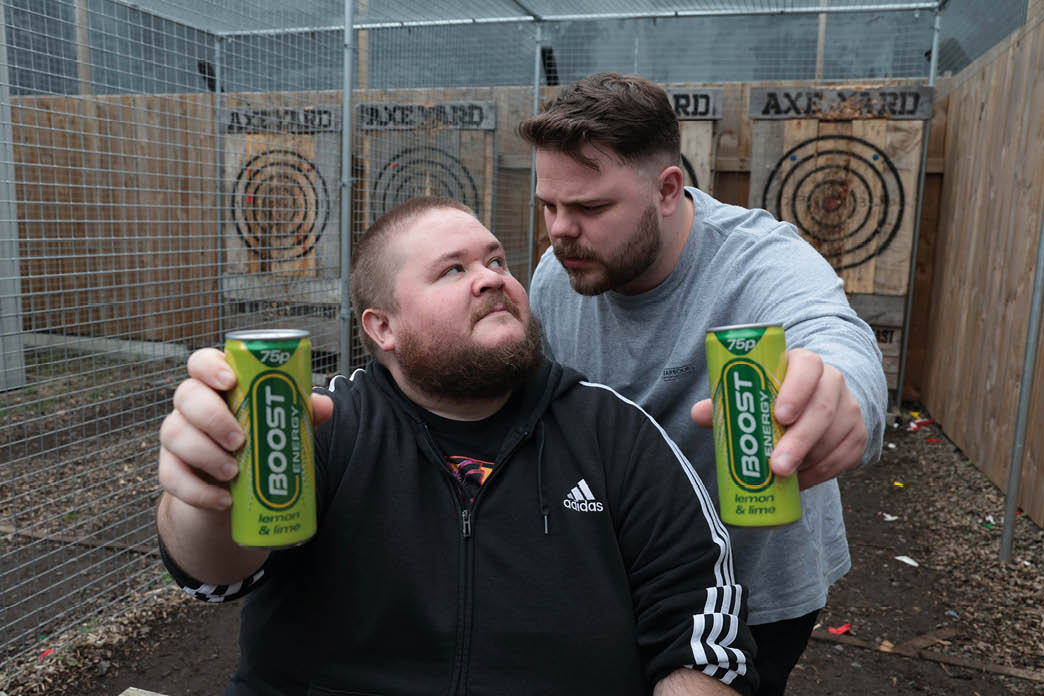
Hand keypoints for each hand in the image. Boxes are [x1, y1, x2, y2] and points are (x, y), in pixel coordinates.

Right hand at [158, 348, 333, 510]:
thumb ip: (300, 413)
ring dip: (205, 454)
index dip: (210, 367)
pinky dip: (197, 491)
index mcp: (217, 386)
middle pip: (186, 395)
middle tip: (240, 440)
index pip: (201, 362)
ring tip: (234, 472)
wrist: (234, 495)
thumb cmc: (257, 445)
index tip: (230, 381)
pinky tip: (222, 500)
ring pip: (173, 434)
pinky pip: (171, 476)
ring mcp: (177, 437)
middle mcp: (191, 407)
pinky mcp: (170, 470)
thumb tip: (325, 406)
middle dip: (213, 417)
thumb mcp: (280, 428)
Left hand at [690, 348, 865, 489]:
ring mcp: (849, 408)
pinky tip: (801, 481)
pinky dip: (822, 472)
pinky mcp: (857, 434)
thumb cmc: (775, 396)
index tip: (780, 416)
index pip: (808, 367)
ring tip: (783, 477)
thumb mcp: (753, 394)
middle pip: (823, 408)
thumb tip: (698, 413)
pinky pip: (845, 457)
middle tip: (776, 466)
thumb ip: (727, 403)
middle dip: (799, 440)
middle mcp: (833, 381)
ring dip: (809, 460)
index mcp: (805, 364)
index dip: (796, 390)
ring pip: (835, 436)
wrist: (815, 402)